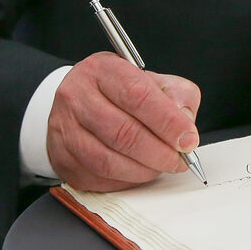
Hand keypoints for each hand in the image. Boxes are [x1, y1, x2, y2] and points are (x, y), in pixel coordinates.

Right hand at [47, 52, 201, 191]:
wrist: (80, 103)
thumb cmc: (121, 93)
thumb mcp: (153, 80)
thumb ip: (176, 96)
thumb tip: (185, 126)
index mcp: (102, 69)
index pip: (137, 95)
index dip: (167, 121)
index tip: (188, 139)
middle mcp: (77, 96)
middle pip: (123, 132)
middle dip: (159, 152)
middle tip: (179, 160)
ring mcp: (64, 128)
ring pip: (108, 160)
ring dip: (144, 170)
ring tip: (161, 166)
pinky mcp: (61, 157)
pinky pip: (98, 177)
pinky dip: (125, 180)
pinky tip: (139, 172)